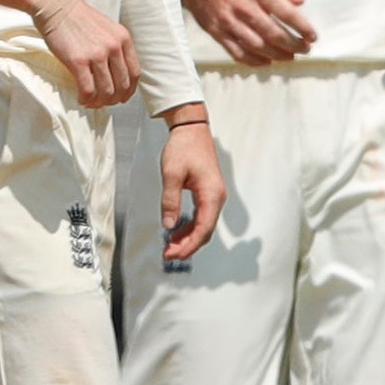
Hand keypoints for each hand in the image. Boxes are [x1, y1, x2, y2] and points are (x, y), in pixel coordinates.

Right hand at [33, 0, 138, 106]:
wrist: (56, 5)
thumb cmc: (78, 17)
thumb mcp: (107, 28)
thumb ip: (114, 46)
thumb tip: (116, 70)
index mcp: (123, 39)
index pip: (135, 73)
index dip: (130, 90)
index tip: (123, 96)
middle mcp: (114, 47)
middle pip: (123, 85)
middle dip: (115, 99)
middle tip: (105, 103)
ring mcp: (97, 55)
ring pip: (106, 91)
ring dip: (100, 102)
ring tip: (92, 102)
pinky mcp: (78, 61)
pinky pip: (88, 89)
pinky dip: (86, 99)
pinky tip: (81, 99)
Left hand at [156, 113, 224, 261]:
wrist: (192, 130)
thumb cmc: (183, 149)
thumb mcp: (171, 174)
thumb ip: (170, 201)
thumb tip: (169, 226)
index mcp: (212, 195)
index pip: (204, 228)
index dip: (189, 245)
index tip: (173, 254)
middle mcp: (217, 198)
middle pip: (206, 231)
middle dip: (188, 246)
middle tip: (167, 254)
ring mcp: (214, 196)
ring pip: (204, 225)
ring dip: (188, 238)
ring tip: (169, 246)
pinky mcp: (208, 193)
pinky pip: (202, 216)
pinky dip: (190, 227)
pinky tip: (176, 231)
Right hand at [181, 0, 314, 65]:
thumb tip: (300, 2)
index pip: (286, 13)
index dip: (302, 27)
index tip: (313, 36)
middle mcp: (244, 7)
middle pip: (274, 34)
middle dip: (294, 45)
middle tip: (305, 49)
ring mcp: (229, 22)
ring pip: (258, 46)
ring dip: (278, 55)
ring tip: (290, 56)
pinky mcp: (217, 32)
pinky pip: (238, 52)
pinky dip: (254, 61)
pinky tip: (267, 61)